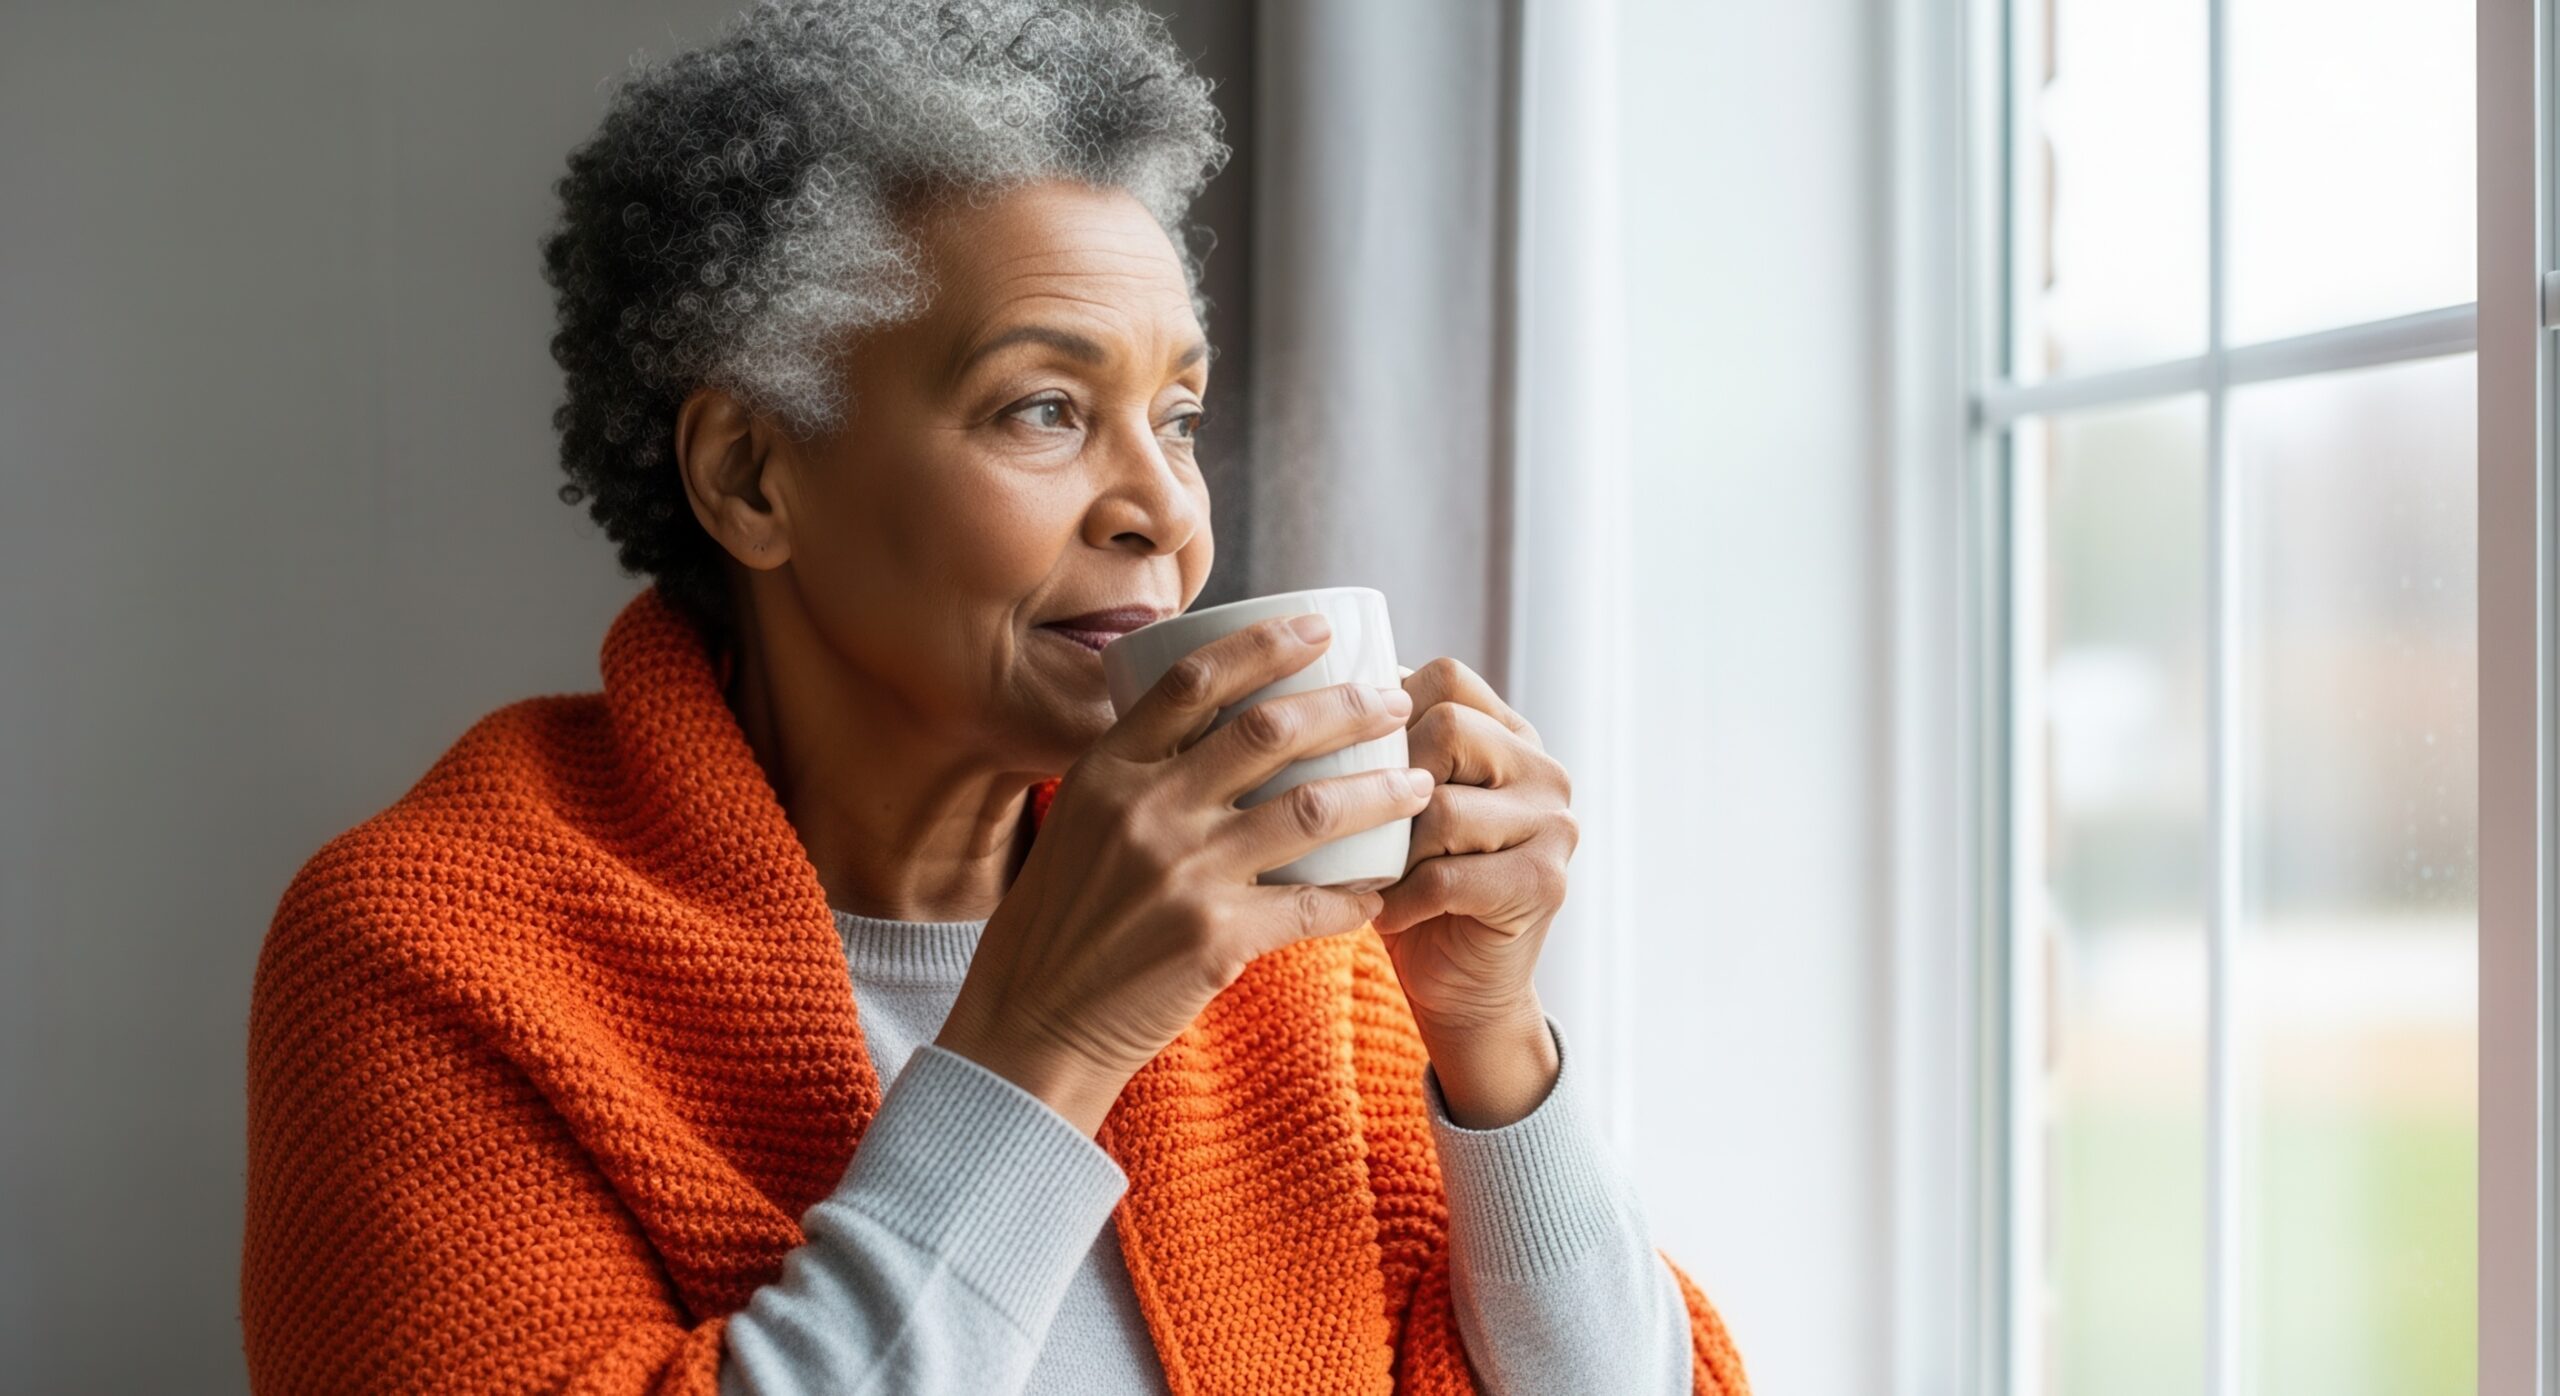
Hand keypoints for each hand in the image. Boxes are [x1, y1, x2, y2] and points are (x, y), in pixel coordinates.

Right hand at [935, 614, 1436, 1135]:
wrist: (1032, 1026)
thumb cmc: (1059, 924)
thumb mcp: (1078, 824)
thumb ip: (1137, 776)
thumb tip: (1214, 725)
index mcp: (1108, 771)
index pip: (1195, 680)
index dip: (1265, 643)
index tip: (1320, 627)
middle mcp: (1145, 811)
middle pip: (1269, 731)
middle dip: (1347, 707)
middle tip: (1393, 701)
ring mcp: (1182, 874)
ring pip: (1311, 810)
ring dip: (1378, 792)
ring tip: (1416, 784)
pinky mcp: (1215, 939)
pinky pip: (1313, 906)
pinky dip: (1356, 897)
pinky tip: (1380, 892)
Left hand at [1372, 658, 1577, 1125]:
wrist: (1459, 989)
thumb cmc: (1409, 886)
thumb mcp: (1393, 805)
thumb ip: (1379, 747)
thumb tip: (1291, 689)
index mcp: (1510, 734)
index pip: (1446, 677)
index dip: (1385, 709)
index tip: (1350, 757)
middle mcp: (1544, 769)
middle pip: (1449, 728)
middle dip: (1387, 779)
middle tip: (1359, 827)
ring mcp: (1554, 825)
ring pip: (1444, 806)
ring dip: (1393, 847)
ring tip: (1374, 873)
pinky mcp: (1543, 883)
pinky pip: (1448, 875)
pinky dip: (1403, 899)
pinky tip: (1387, 914)